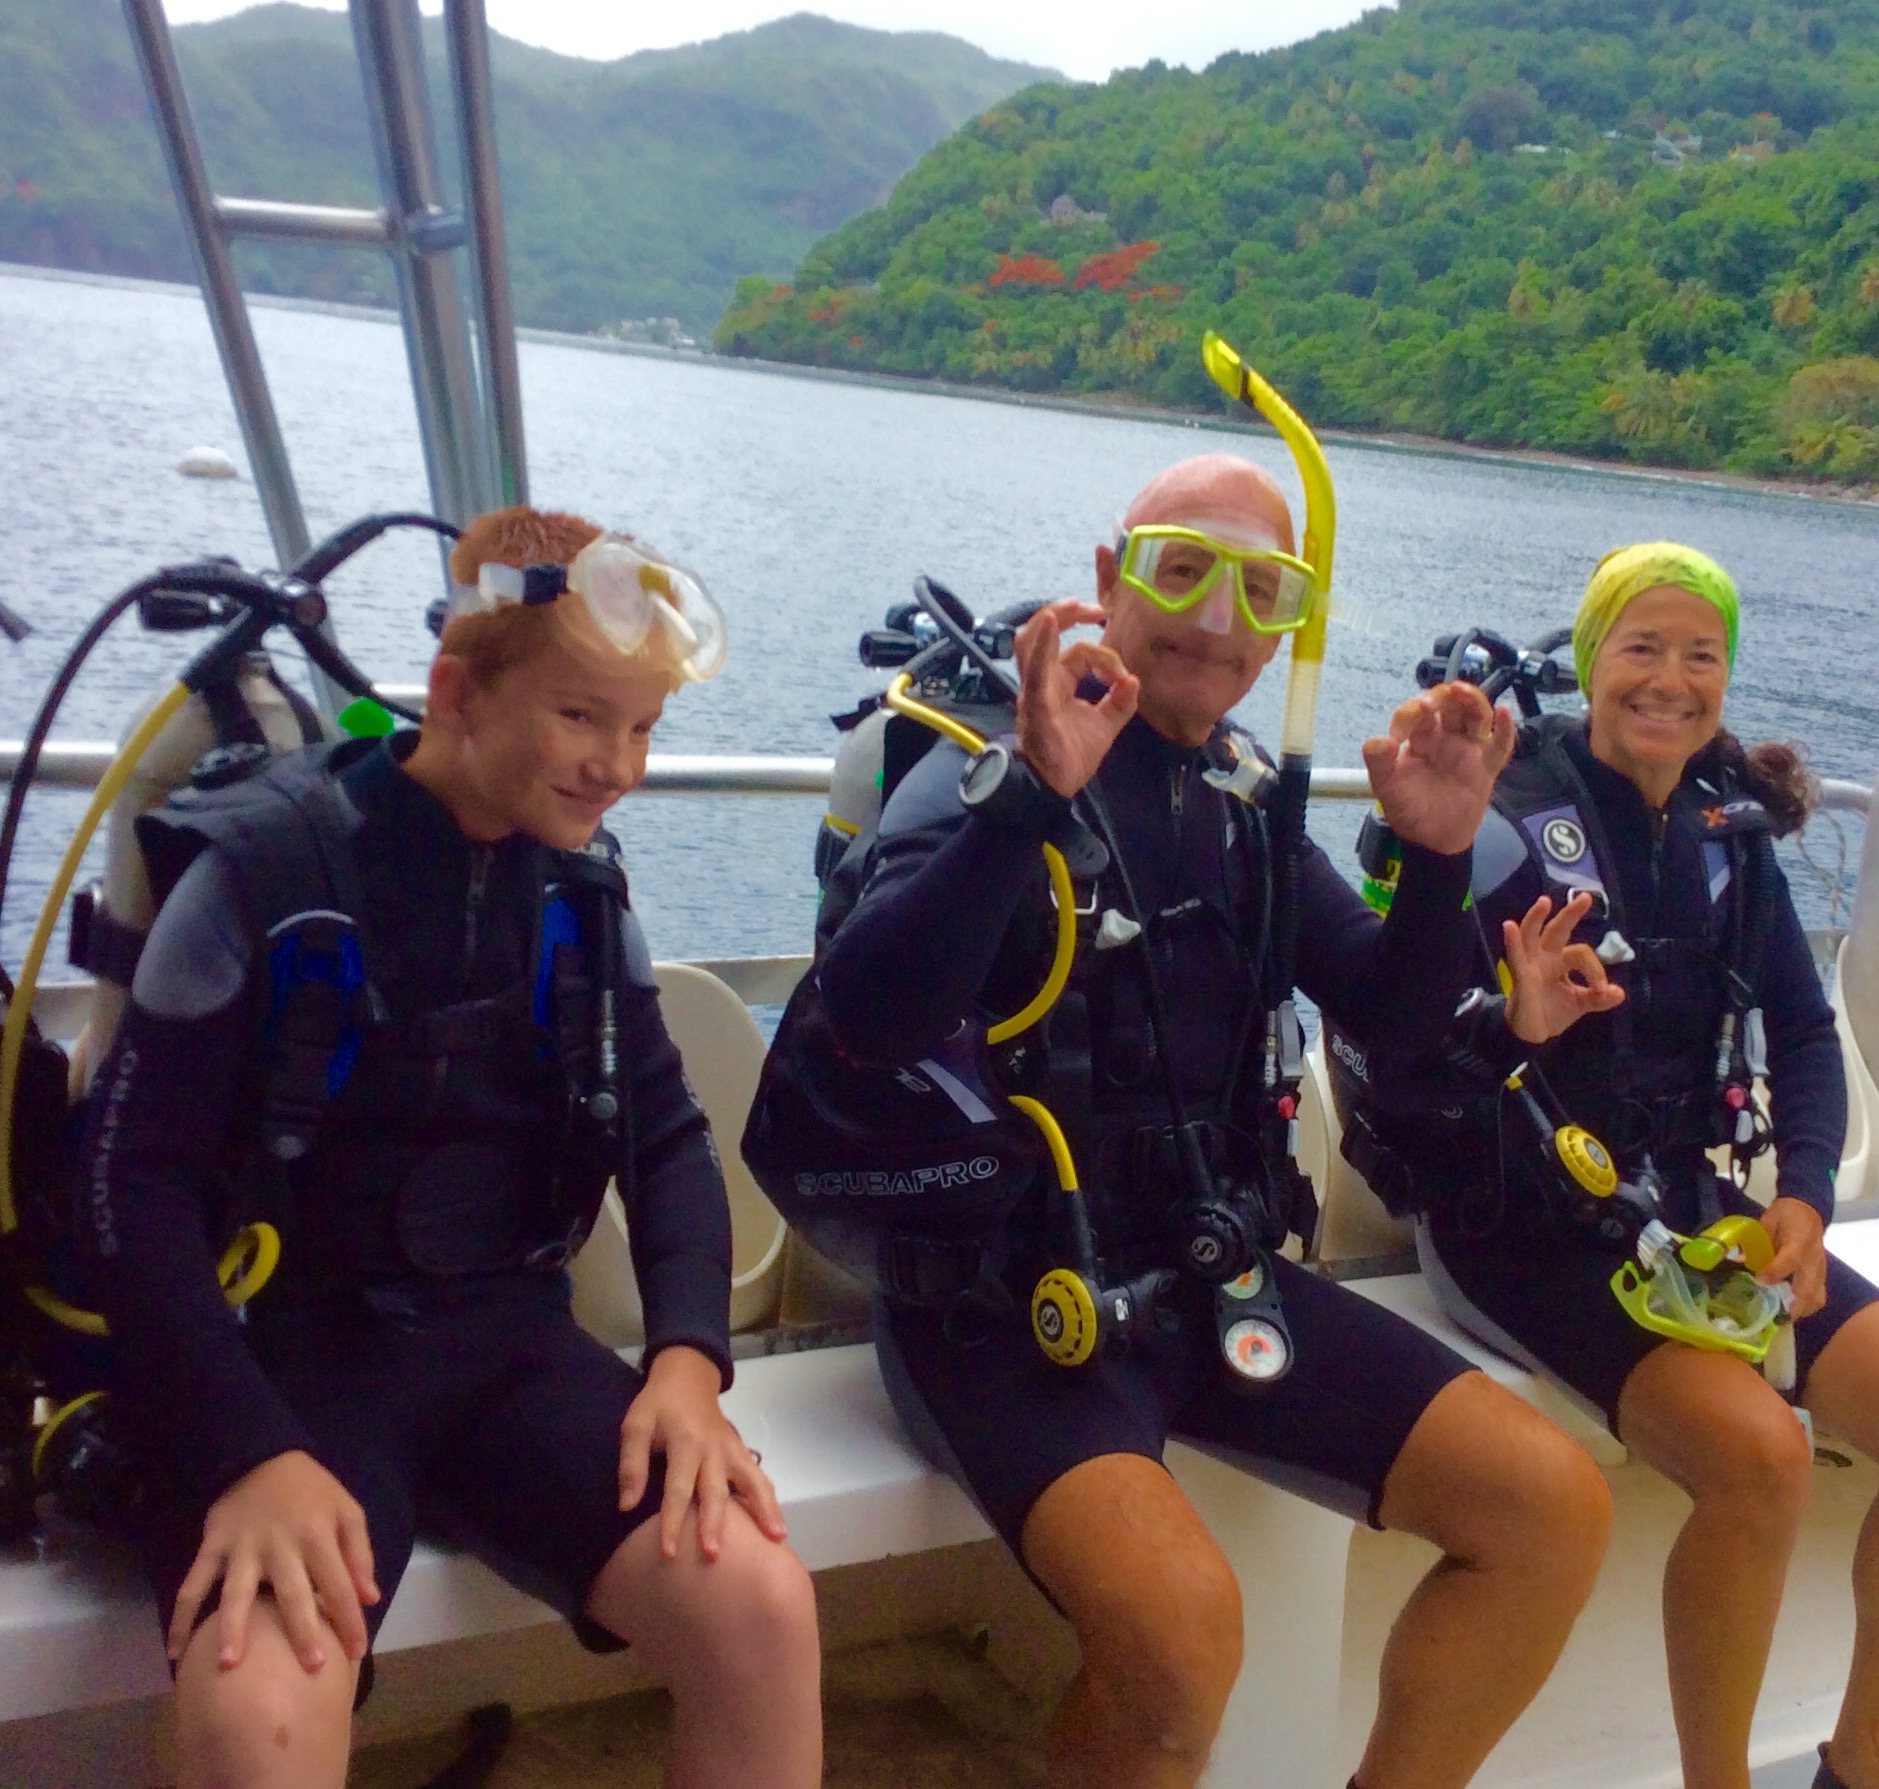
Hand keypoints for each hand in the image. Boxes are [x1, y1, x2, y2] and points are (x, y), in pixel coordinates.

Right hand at [169, 1450, 377, 1674]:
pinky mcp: (212, 1547)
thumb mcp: (347, 1510)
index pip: (339, 1585)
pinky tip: (175, 1652)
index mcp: (318, 1536)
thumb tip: (369, 1598)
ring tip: (228, 1665)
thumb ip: (359, 1554)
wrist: (260, 1455)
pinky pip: (193, 1585)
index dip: (350, 1620)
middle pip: (294, 1594)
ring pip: (237, 1593)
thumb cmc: (312, 1491)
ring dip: (233, 1628)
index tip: (357, 1654)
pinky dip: (180, 1617)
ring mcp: (242, 1549)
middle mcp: (280, 1545)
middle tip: (311, 1668)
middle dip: (303, 1632)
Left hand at [619, 1345, 785, 1561]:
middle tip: (713, 1555)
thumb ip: (632, 1464)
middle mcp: (714, 1450)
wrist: (689, 1376)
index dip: (672, 1522)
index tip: (669, 1553)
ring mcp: (733, 1450)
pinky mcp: (742, 1451)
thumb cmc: (658, 1405)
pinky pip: (759, 1477)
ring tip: (777, 1538)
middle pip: (715, 1491)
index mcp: (686, 1443)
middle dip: (715, 1524)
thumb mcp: (636, 1425)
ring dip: (764, 1509)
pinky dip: (770, 1499)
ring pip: (753, 1482)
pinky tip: (777, 1525)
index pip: (678, 1489)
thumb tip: (627, 1506)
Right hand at [1011, 600, 1138, 797]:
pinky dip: (1041, 644)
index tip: (1124, 677)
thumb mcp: (1105, 725)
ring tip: (1071, 606)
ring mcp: (1035, 690)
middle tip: (1095, 607)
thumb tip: (1135, 680)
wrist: (1056, 787)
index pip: (1078, 652)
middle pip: (1044, 633)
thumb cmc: (1072, 755)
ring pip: (1029, 643)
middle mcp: (1042, 680)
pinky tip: (1050, 621)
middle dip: (1067, 612)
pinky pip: (1035, 671)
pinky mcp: (1035, 704)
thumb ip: (1120, 702)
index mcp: (1057, 681)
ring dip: (1049, 619)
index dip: (1105, 656)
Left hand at [1360, 683, 1516, 855]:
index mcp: (1419, 738)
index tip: (1398, 733)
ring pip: (1476, 715)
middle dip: (1442, 696)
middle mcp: (1445, 737)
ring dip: (1472, 700)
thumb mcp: (1386, 787)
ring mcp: (1468, 749)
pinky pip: (1501, 744)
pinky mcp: (1487, 766)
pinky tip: (1503, 712)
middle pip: (1450, 704)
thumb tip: (1380, 741)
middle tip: (1432, 702)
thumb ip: (1379, 762)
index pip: (1417, 714)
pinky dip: (1505, 727)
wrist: (1431, 840)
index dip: (1409, 714)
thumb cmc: (1409, 809)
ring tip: (1462, 692)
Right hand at [1501, 892, 1625, 1043]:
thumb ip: (1599, 998)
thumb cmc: (1552, 1013)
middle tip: (1585, 897)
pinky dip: (1512, 941)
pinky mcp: (1520, 976)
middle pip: (1557, 930)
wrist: (1532, 1035)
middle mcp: (1544, 957)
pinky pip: (1516, 957)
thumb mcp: (1581, 1003)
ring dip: (1536, 918)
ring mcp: (1530, 964)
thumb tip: (1619, 993)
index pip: (1580, 953)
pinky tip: (1509, 926)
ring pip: (1531, 935)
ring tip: (1545, 902)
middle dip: (1570, 914)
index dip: (1595, 969)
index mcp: (1560, 961)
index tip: (1603, 990)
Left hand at [1761, 1196, 1828, 1319]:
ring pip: (1816, 1296)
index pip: (1790, 1260)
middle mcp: (1812, 1258)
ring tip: (1782, 1317)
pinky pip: (1819, 1295)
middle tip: (1774, 1317)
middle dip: (1792, 1305)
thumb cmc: (1786, 1214)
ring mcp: (1820, 1268)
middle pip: (1808, 1287)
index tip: (1760, 1280)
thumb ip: (1756, 1240)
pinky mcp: (1822, 1274)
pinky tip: (1792, 1309)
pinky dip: (1807, 1306)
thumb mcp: (1768, 1220)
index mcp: (1799, 1241)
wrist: (1809, 1208)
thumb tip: (1739, 1259)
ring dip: (1801, 1309)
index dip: (1776, 1272)